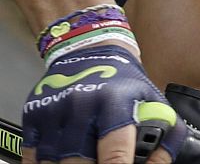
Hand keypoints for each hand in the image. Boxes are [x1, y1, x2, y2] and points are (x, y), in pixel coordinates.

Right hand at [22, 43, 184, 163]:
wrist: (90, 50)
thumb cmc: (124, 81)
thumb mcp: (152, 100)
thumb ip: (164, 134)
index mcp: (114, 103)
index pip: (115, 151)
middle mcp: (81, 105)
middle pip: (78, 162)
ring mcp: (54, 110)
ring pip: (52, 161)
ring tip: (81, 162)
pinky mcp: (33, 113)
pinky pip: (32, 153)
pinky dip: (43, 163)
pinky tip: (58, 161)